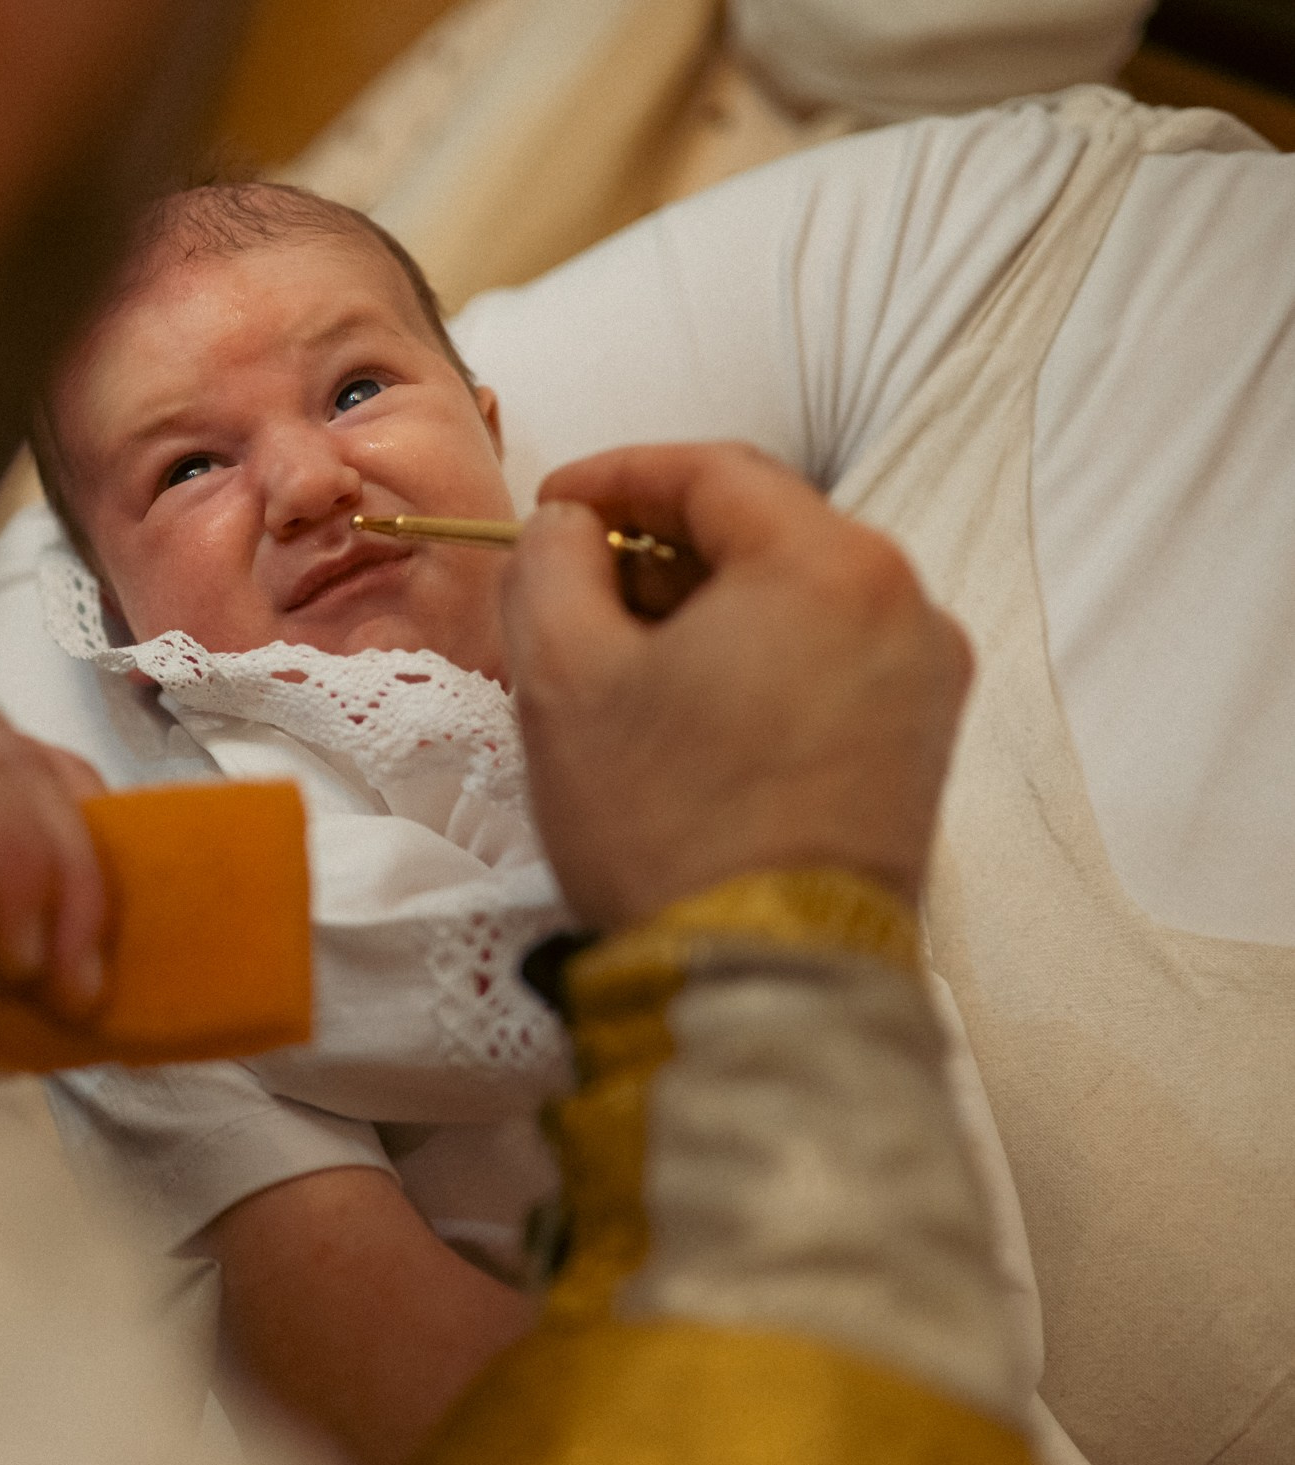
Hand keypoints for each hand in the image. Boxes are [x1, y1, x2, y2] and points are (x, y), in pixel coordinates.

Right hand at [502, 444, 972, 929]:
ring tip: (625, 658)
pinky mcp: (923, 741)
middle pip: (765, 529)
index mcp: (827, 563)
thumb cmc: (665, 827)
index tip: (553, 505)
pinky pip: (831, 658)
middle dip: (661, 546)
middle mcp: (904, 602)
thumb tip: (568, 527)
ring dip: (709, 606)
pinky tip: (691, 708)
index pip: (712, 471)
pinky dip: (758, 658)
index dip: (616, 477)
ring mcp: (927, 676)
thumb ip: (550, 564)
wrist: (763, 979)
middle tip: (576, 585)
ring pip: (799, 595)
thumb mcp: (563, 677)